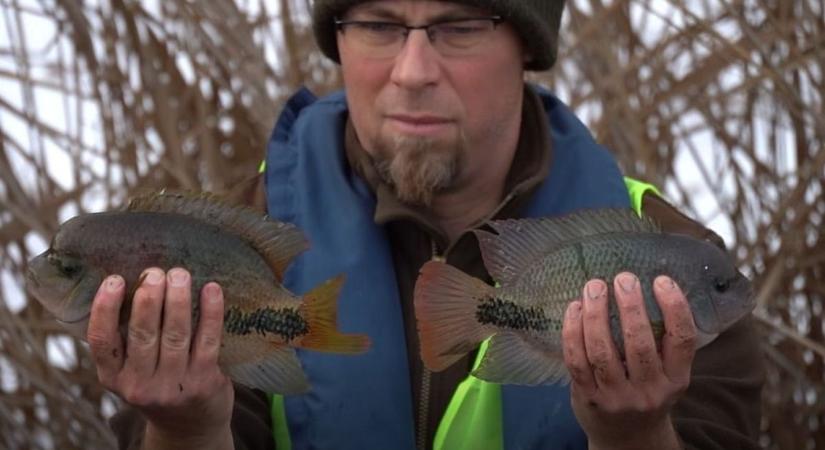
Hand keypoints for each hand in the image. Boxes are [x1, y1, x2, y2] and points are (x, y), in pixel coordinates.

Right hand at [87, 267, 233, 449]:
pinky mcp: (203, 382)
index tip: (114, 279)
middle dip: (149, 298)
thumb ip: (129, 337)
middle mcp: (140, 385)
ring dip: (178, 300)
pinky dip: (211, 313)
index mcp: (114, 377)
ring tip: (180, 274)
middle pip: (142, 334)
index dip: (105, 308)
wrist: (190, 425)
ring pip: (176, 334)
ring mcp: (173, 385)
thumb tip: (137, 279)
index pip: (101, 341)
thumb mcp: (132, 369)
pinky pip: (208, 340)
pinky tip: (212, 290)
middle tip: (155, 272)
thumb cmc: (159, 381)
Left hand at [562, 272, 695, 449]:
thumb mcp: (666, 374)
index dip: (674, 307)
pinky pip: (576, 360)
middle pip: (639, 344)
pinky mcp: (588, 397)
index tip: (661, 280)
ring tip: (594, 287)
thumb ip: (661, 341)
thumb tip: (642, 286)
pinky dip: (573, 331)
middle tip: (624, 278)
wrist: (625, 438)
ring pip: (602, 350)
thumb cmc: (646, 392)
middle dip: (630, 306)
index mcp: (676, 380)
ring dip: (596, 314)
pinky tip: (574, 308)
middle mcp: (649, 391)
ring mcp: (616, 397)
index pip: (681, 340)